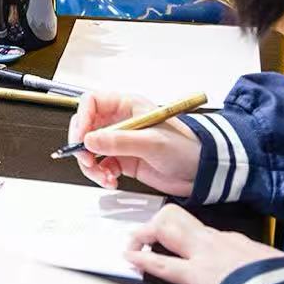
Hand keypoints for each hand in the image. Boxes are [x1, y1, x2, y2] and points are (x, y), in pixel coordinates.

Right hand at [67, 91, 202, 194]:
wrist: (202, 172)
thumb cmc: (186, 147)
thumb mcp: (153, 142)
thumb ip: (119, 141)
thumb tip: (90, 140)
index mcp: (127, 105)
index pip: (92, 103)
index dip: (82, 118)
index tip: (81, 138)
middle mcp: (120, 121)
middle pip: (86, 126)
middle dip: (82, 145)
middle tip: (87, 160)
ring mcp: (120, 141)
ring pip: (90, 149)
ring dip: (91, 165)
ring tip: (103, 176)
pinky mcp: (123, 160)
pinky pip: (101, 165)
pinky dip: (101, 175)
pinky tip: (111, 180)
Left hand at [125, 205, 283, 283]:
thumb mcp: (275, 268)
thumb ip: (261, 268)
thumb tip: (261, 274)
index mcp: (236, 241)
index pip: (199, 229)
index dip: (181, 232)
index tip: (173, 238)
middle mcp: (218, 241)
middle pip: (177, 219)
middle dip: (155, 225)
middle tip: (141, 236)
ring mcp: (207, 255)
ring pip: (166, 230)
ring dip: (144, 236)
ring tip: (131, 245)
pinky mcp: (200, 276)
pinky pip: (165, 264)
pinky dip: (144, 260)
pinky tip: (131, 259)